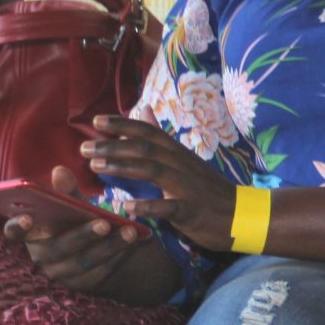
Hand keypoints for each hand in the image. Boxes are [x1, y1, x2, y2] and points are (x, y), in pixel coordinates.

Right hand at [2, 165, 152, 294]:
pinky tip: (133, 242)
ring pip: (84, 261)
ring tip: (129, 231)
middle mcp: (42, 255)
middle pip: (59, 248)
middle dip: (83, 235)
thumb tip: (59, 170)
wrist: (98, 249)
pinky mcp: (83, 284)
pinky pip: (100, 271)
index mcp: (32, 232)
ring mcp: (62, 273)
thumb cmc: (76, 220)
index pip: (13, 232)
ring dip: (109, 246)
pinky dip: (118, 256)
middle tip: (105, 223)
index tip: (27, 217)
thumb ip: (65, 191)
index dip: (17, 226)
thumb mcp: (72, 205)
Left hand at [80, 114, 238, 252]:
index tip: (96, 121)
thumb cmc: (207, 189)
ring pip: (153, 171)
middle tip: (83, 147)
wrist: (241, 215)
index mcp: (177, 153)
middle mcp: (180, 165)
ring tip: (96, 167)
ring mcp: (186, 187)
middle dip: (113, 146)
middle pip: (145, 149)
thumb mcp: (183, 158)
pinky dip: (148, 206)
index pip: (148, 132)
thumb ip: (160, 136)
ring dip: (123, 167)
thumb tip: (144, 109)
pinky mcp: (191, 210)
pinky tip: (127, 207)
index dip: (122, 125)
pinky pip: (168, 207)